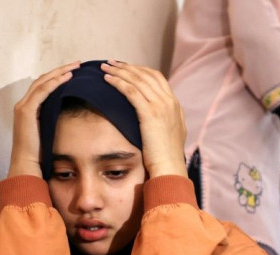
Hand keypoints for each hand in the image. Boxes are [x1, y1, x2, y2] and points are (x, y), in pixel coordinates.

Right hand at [8, 62, 80, 177]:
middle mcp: (23, 104)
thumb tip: (71, 114)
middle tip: (77, 64)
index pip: (42, 86)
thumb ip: (55, 120)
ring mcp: (23, 106)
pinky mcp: (26, 111)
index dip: (57, 76)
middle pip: (42, 80)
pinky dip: (54, 83)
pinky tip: (67, 78)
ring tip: (75, 67)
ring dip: (59, 73)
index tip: (73, 72)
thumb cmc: (40, 153)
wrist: (28, 164)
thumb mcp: (50, 131)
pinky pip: (42, 92)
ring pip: (42, 82)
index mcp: (28, 108)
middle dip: (60, 70)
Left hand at [101, 60, 186, 177]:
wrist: (169, 166)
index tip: (126, 68)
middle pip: (146, 75)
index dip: (140, 70)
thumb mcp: (172, 133)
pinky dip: (118, 82)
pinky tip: (107, 80)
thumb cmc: (166, 156)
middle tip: (111, 63)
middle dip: (127, 67)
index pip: (157, 78)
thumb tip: (160, 116)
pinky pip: (131, 91)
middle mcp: (169, 101)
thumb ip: (167, 120)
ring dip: (119, 71)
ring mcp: (161, 106)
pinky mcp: (150, 113)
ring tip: (105, 67)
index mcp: (174, 104)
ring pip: (137, 80)